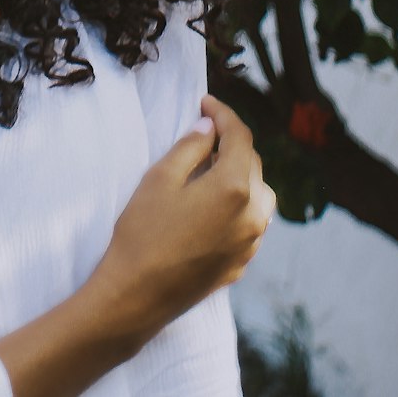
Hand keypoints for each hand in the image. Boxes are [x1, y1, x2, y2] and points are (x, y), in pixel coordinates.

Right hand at [79, 94, 275, 346]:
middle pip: (252, 164)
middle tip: (204, 130)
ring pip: (259, 196)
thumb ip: (190, 147)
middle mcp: (253, 215)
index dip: (224, 114)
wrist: (138, 295)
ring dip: (241, 174)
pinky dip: (239, 204)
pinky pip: (251, 223)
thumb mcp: (160, 178)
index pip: (240, 137)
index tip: (205, 102)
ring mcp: (250, 244)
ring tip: (211, 166)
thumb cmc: (143, 232)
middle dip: (231, 142)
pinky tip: (212, 204)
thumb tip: (209, 127)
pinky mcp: (241, 264)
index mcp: (235, 188)